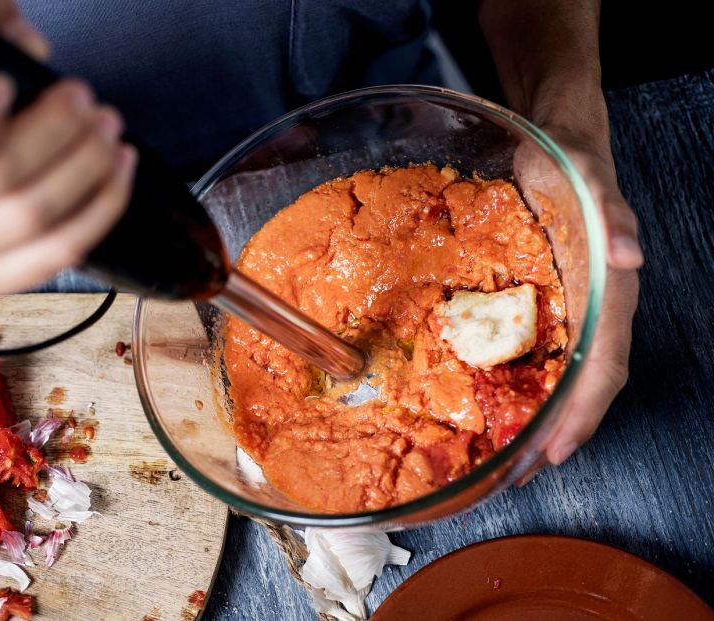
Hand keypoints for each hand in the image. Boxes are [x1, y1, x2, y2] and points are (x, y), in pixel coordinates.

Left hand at [539, 125, 641, 466]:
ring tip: (506, 456)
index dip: (582, 415)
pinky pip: (532, 352)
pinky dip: (518, 385)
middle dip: (555, 433)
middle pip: (582, 387)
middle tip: (518, 472)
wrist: (555, 141)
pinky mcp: (540, 301)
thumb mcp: (588, 178)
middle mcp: (591, 310)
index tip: (553, 452)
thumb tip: (630, 260)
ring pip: (559, 377)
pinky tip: (492, 402)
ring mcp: (566, 309)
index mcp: (608, 294)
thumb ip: (611, 214)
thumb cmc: (572, 162)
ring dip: (538, 418)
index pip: (604, 369)